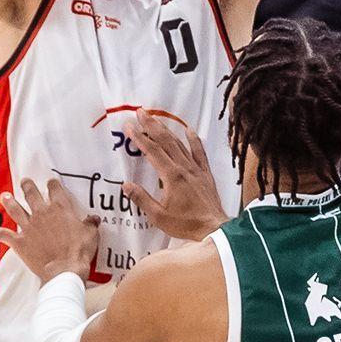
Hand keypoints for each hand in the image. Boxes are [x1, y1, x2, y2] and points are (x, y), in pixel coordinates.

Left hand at [0, 175, 96, 283]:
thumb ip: (90, 224)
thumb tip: (93, 219)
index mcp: (60, 209)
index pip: (55, 189)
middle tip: (25, 181)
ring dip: (9, 202)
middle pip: (31, 194)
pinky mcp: (20, 242)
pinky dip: (0, 233)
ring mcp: (29, 227)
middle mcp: (42, 213)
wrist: (63, 270)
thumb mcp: (91, 235)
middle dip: (27, 186)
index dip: (52, 184)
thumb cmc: (79, 251)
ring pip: (15, 210)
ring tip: (5, 196)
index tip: (51, 182)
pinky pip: (6, 235)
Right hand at [121, 111, 227, 239]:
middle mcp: (184, 168)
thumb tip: (126, 185)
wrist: (214, 229)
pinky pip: (199, 152)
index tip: (129, 126)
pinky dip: (194, 140)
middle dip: (152, 125)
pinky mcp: (205, 173)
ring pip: (180, 144)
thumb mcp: (158, 216)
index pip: (152, 151)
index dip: (139, 137)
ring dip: (167, 130)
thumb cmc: (185, 225)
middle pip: (165, 141)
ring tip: (156, 118)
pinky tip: (189, 130)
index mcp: (171, 176)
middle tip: (140, 112)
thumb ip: (142, 199)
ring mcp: (196, 169)